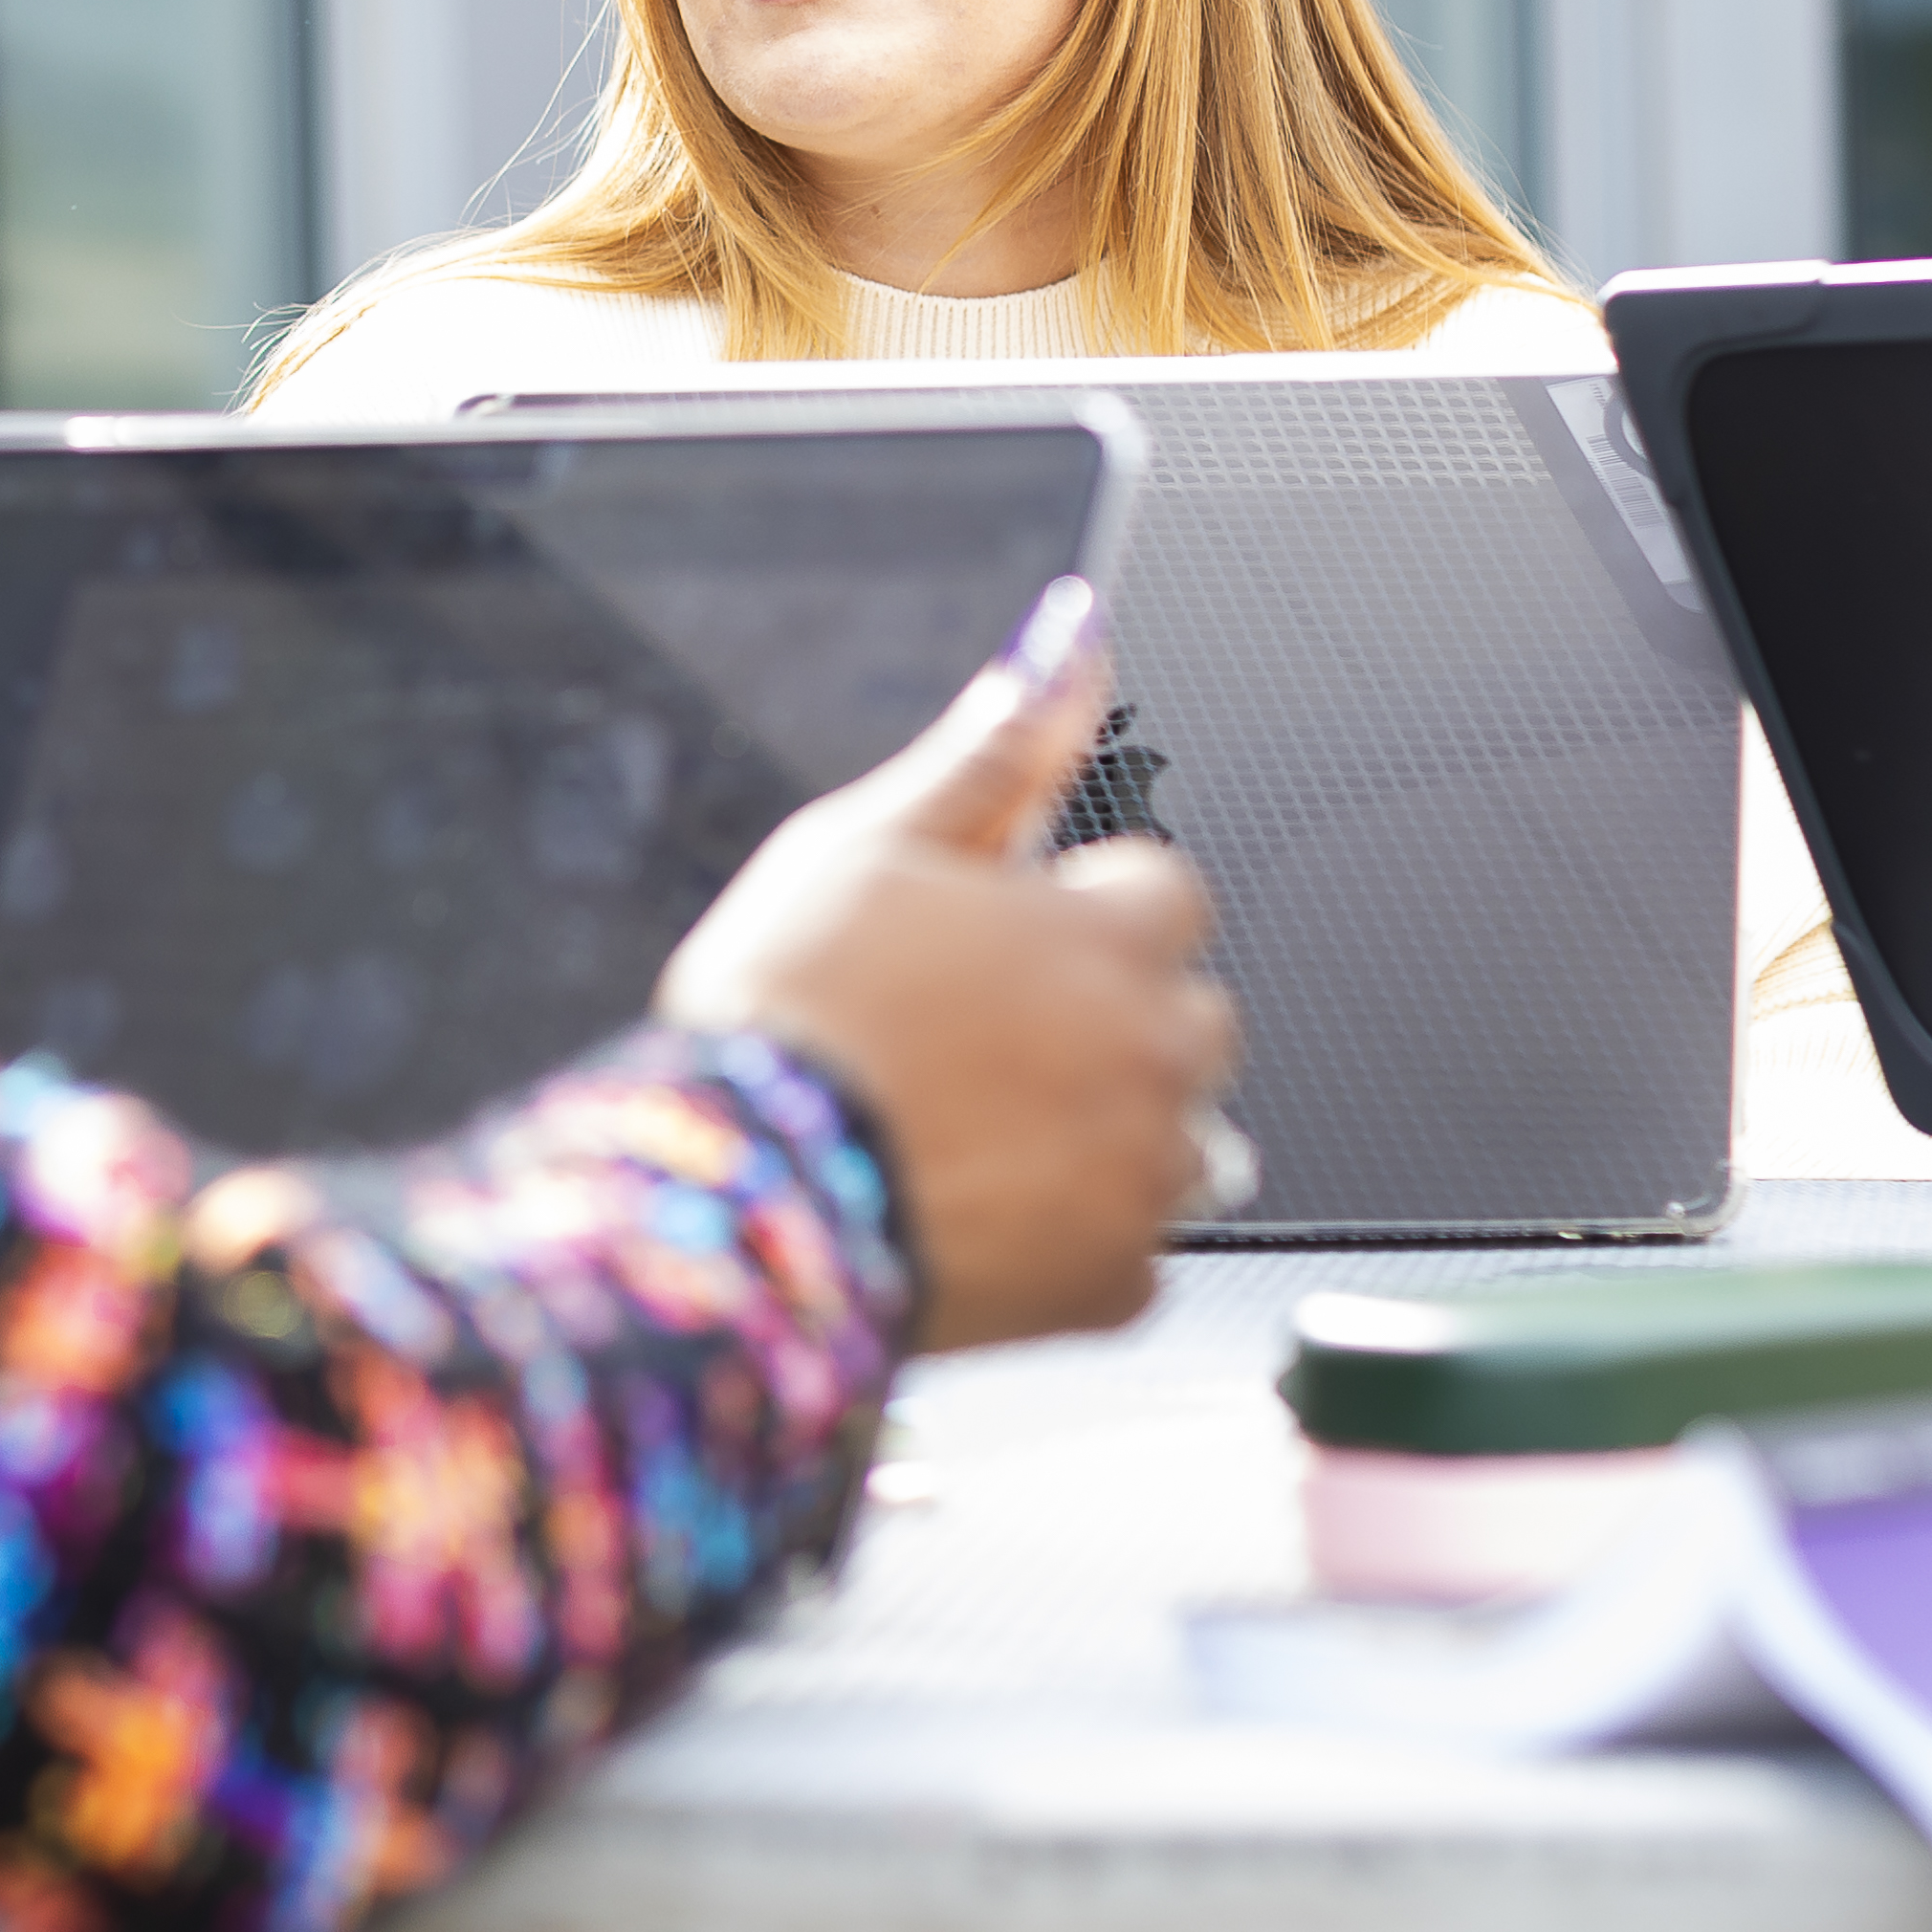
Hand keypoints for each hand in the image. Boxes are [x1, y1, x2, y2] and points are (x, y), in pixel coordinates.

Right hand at [662, 582, 1238, 1352]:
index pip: (1168, 889)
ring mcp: (1147, 1174)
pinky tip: (978, 1214)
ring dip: (1108, 1132)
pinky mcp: (1117, 1285)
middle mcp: (1156, 1050)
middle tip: (983, 1046)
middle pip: (1191, 1016)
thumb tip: (1067, 645)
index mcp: (1108, 931)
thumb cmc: (792, 1015)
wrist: (741, 1203)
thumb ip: (989, 753)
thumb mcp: (866, 843)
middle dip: (1113, 1022)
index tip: (1008, 942)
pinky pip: (1131, 1250)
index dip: (1081, 909)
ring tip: (979, 1137)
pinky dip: (1072, 1240)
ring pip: (1180, 1138)